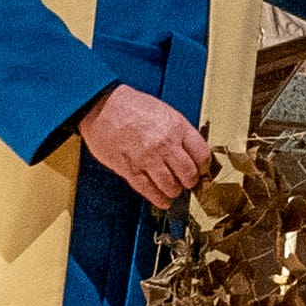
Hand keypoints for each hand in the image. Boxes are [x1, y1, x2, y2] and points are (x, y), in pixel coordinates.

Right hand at [77, 84, 212, 209]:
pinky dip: (159, 198)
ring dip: (175, 191)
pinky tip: (163, 200)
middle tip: (188, 182)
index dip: (204, 166)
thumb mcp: (163, 111)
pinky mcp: (130, 169)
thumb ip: (178, 131)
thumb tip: (189, 149)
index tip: (202, 169)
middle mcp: (165, 144)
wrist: (101, 106)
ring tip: (174, 189)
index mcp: (177, 127)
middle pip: (189, 173)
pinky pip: (149, 190)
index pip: (202, 154)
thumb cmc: (129, 105)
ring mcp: (147, 158)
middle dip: (190, 181)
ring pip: (171, 185)